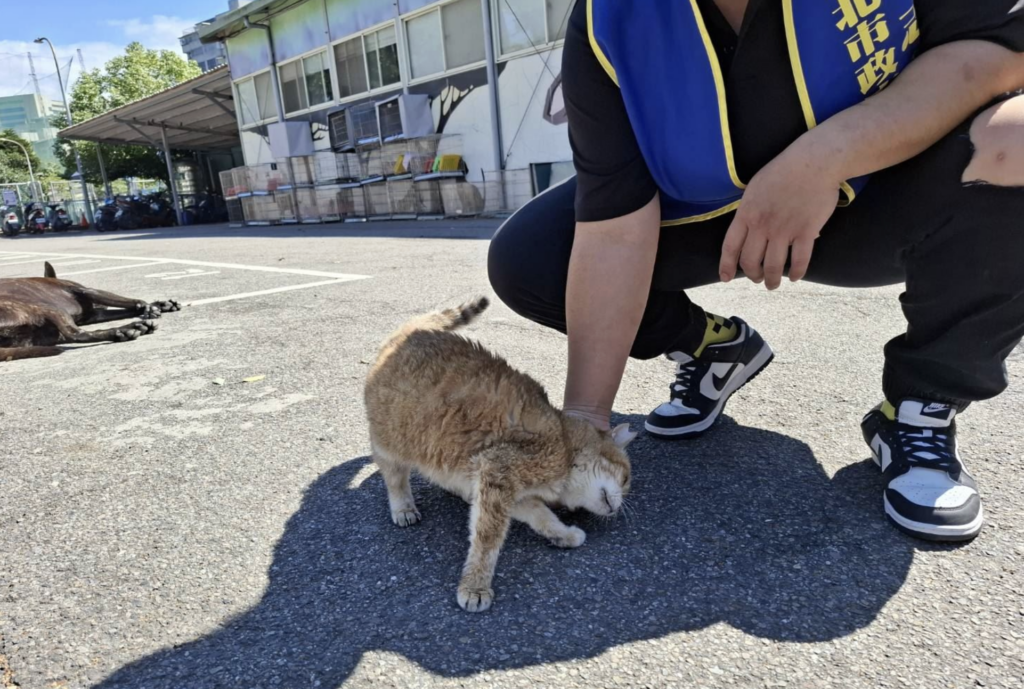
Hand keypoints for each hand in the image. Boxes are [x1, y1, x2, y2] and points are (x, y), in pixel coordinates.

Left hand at [719, 138, 842, 289]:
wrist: (814, 161)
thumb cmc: (784, 170)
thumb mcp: (754, 188)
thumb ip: (749, 210)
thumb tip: (750, 229)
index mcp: (746, 214)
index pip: (730, 247)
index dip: (726, 266)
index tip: (726, 278)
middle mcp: (762, 226)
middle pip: (751, 262)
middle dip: (753, 275)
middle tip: (757, 279)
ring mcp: (784, 230)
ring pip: (774, 266)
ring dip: (772, 280)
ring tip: (773, 285)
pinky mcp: (806, 232)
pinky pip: (800, 261)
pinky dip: (797, 273)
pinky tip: (795, 277)